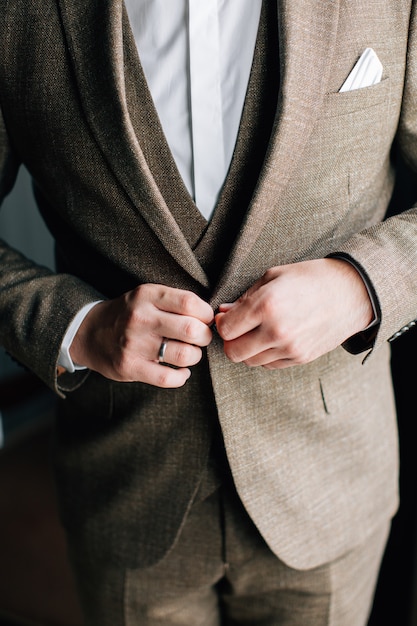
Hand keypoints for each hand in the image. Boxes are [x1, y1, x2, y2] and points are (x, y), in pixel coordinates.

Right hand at [69, 284, 213, 386]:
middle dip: (204, 337)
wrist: (89, 332)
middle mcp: (140, 318)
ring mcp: (134, 344)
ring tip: (188, 353)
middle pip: (191, 330)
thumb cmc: (129, 314)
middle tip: (200, 338)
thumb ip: (175, 302)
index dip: (206, 314)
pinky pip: (167, 377)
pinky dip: (181, 377)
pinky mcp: (129, 367)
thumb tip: (212, 317)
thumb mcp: (147, 296)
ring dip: (194, 356)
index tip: (205, 320)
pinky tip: (181, 371)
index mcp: (147, 296)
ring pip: (184, 355)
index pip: (190, 303)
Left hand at [215, 259, 373, 368]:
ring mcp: (290, 348)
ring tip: (256, 332)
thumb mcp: (274, 276)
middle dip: (230, 341)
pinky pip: (270, 365)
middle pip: (233, 352)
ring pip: (250, 361)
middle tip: (237, 328)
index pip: (226, 330)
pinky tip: (273, 338)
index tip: (225, 317)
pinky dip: (265, 354)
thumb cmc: (310, 278)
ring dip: (247, 349)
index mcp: (266, 305)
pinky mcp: (301, 358)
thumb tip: (223, 312)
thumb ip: (245, 298)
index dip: (221, 324)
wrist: (351, 292)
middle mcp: (277, 331)